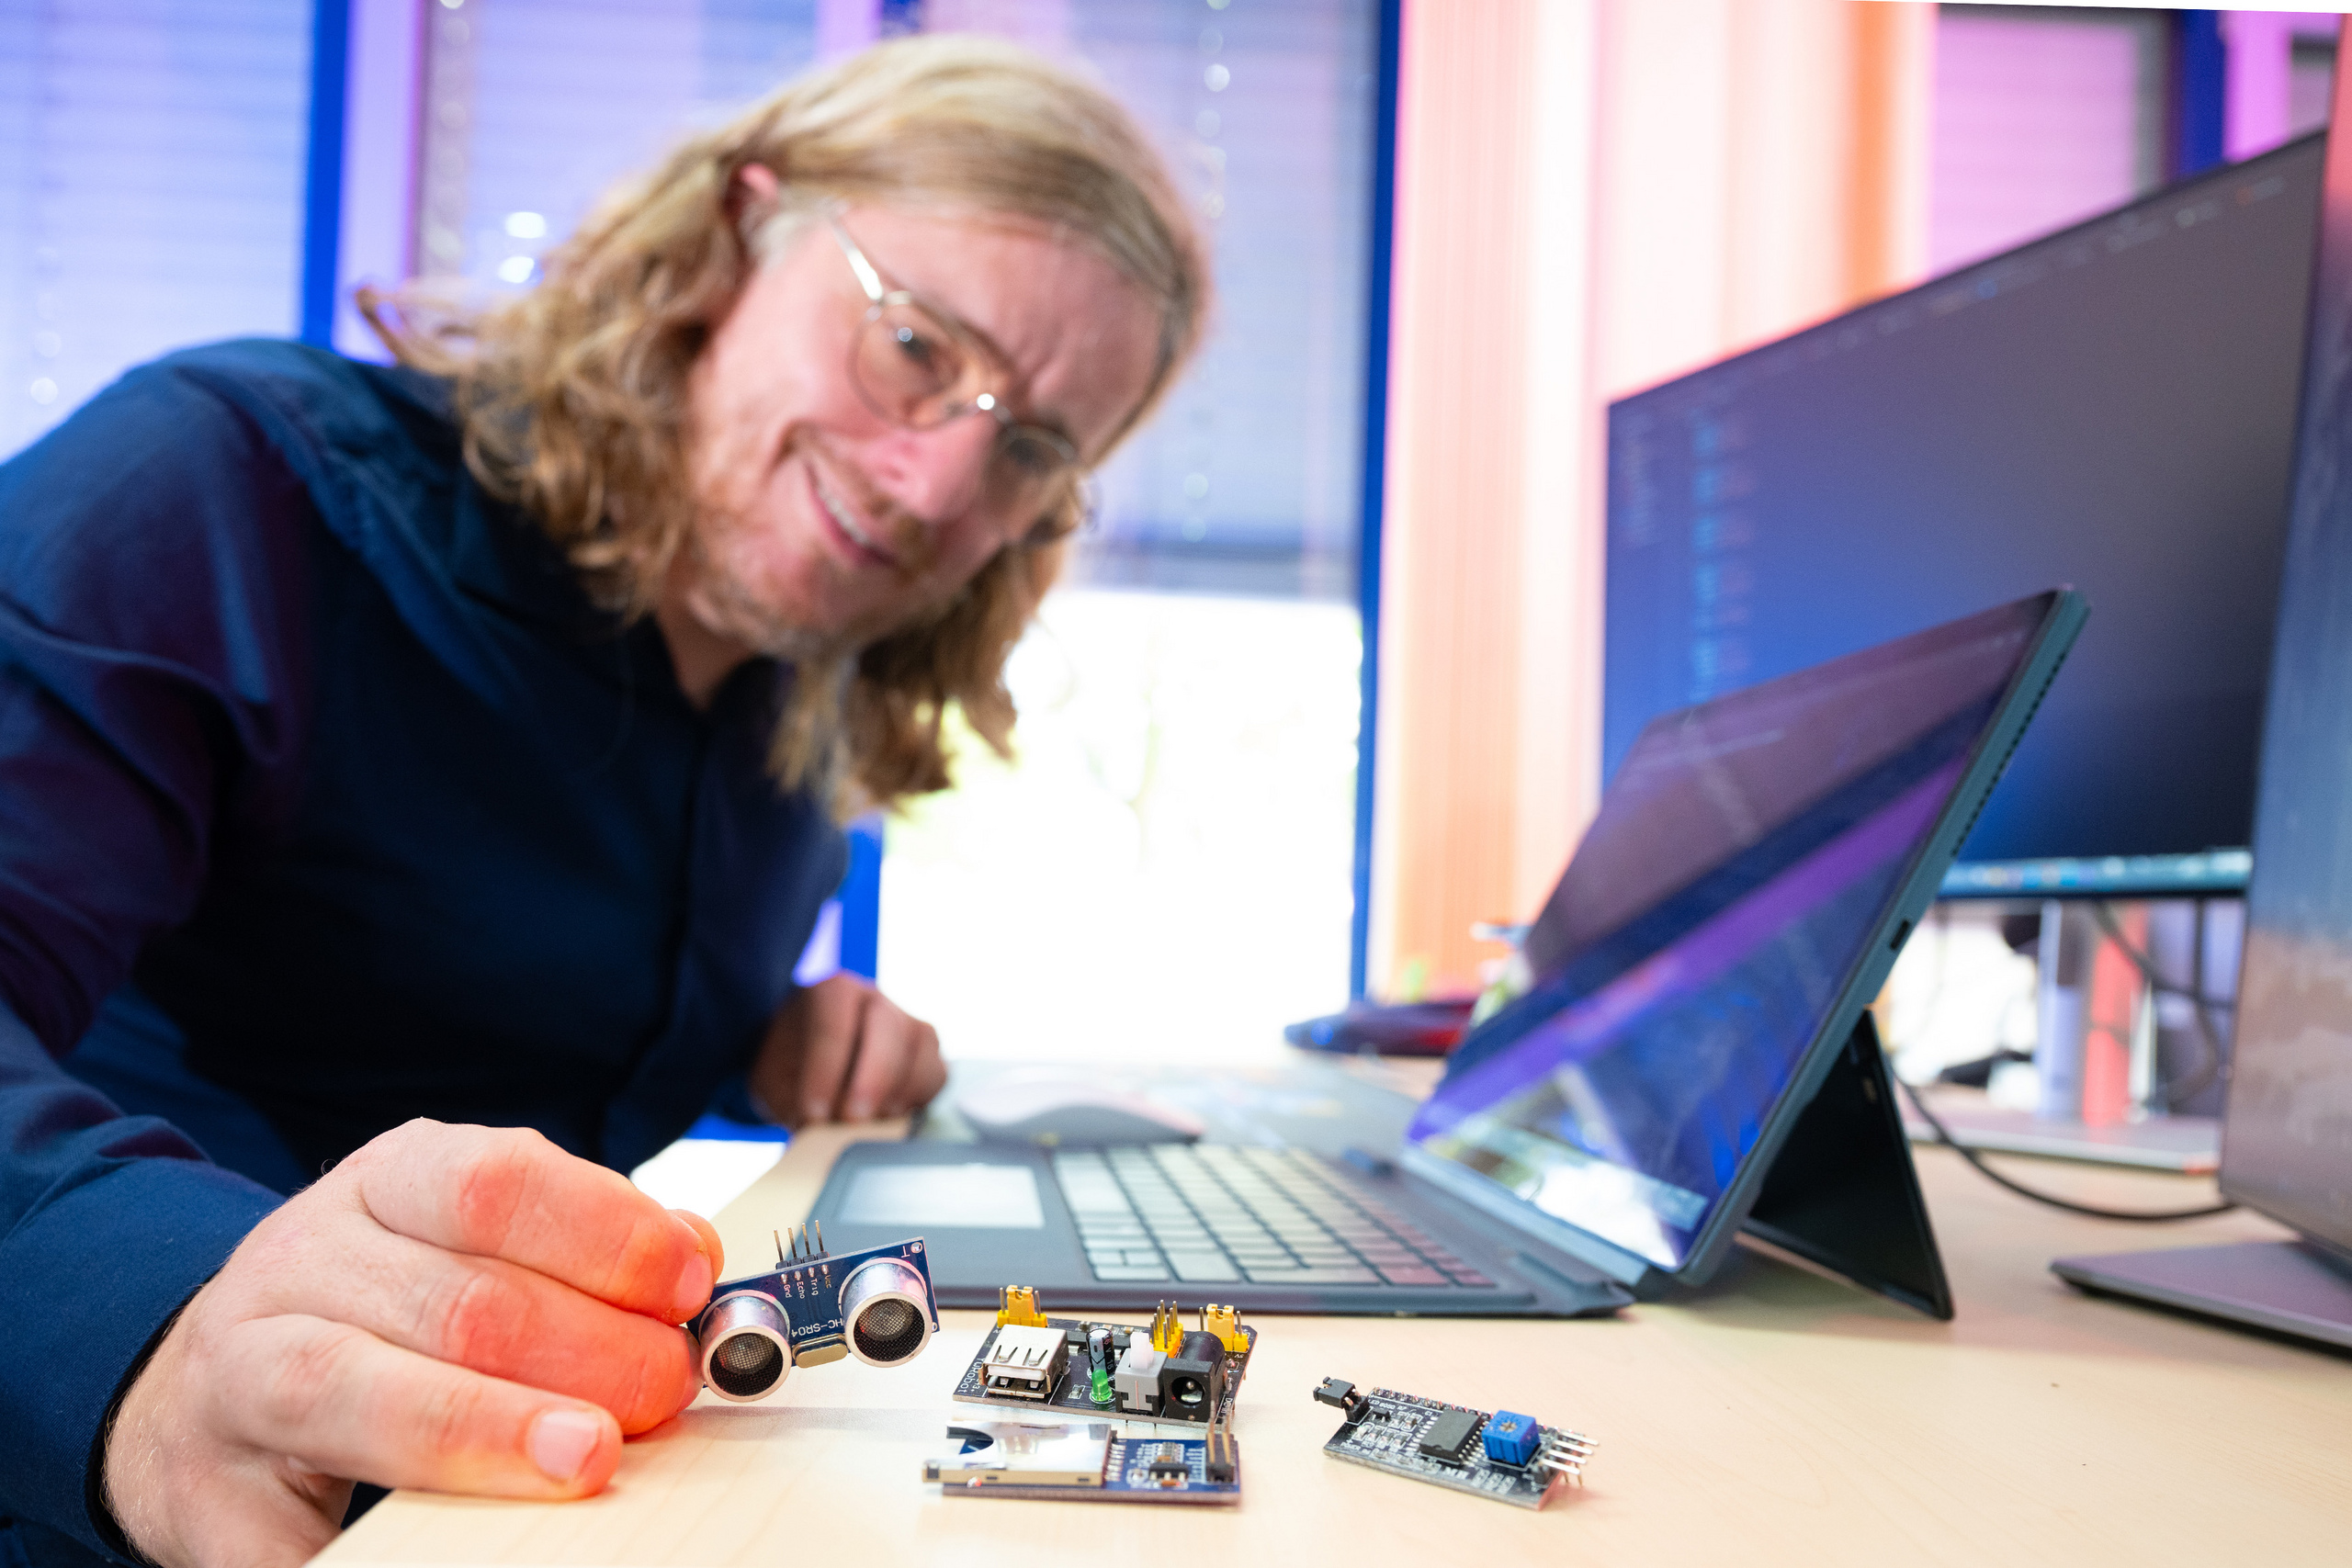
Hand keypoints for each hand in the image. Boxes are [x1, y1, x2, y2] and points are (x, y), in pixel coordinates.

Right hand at [103, 1120, 723, 1567]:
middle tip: (664, 1392)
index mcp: (386, 1184)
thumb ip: (586, 1248)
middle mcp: (301, 1263)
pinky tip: (463, 1551)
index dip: (606, 1235)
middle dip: (584, 1352)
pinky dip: (369, 1549)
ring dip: (490, 1433)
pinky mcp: (205, 1491)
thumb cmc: (388, 1307)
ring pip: (362, 1392)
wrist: (211, 1384)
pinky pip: (284, 1530)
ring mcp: (239, 1373)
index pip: (496, 1183)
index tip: (688, 1287)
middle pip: (456, 1302)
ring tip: (589, 1459)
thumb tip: (693, 1264)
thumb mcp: (480, 1241)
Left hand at [748, 972, 945, 1126]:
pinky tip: (891, 1117)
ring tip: (873, 1122)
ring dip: (901, 1089)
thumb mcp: (774, 1081)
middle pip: (888, 1025)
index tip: (813, 1111)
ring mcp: (906, 1021)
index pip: (833, 1021)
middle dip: (874, 1077)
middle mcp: (873, 999)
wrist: (803, 1063)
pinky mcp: (926, 1054)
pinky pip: (937, 1072)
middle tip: (852, 1119)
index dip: (825, 1069)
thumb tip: (818, 1131)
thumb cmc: (789, 1068)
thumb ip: (792, 1100)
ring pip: (923, 1045)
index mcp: (830, 992)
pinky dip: (919, 1098)